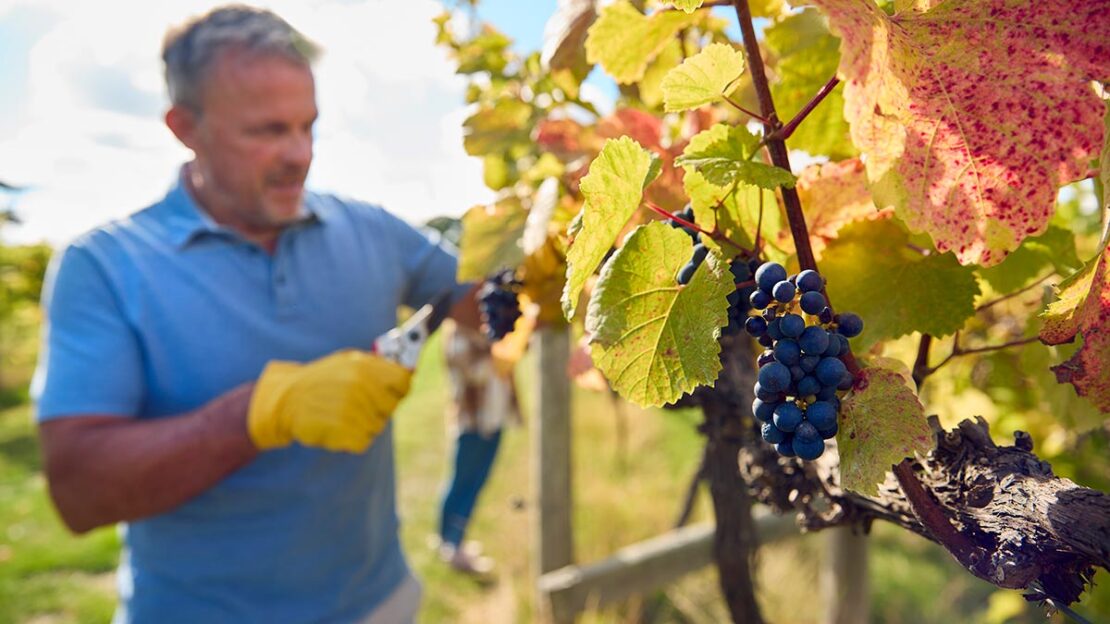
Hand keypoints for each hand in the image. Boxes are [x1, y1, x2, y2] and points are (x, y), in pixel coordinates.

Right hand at [247, 350, 412, 452]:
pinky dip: (351, 440)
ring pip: (376, 427)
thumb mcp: (346, 362)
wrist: (285, 400)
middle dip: (378, 410)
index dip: (399, 389)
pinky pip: (363, 442)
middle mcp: (360, 386)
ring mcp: (352, 410)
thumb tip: (409, 372)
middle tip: (357, 406)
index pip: (403, 381)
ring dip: (362, 425)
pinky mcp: (343, 432)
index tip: (391, 393)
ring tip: (341, 415)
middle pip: (391, 407)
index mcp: (363, 366)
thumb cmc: (320, 380)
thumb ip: (376, 366)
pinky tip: (336, 428)